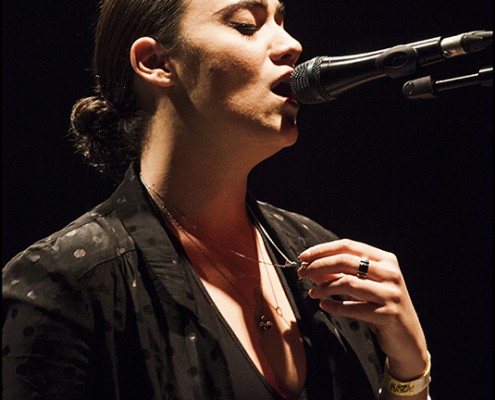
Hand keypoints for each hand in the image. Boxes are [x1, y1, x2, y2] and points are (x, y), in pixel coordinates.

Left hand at [298, 238, 428, 379]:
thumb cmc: (381, 307)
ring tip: (312, 292)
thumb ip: (340, 274)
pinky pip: (353, 308)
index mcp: (385, 260)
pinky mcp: (387, 314)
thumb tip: (310, 267)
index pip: (348, 246)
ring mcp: (390, 293)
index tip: (303, 257)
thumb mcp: (363, 286)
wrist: (407, 338)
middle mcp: (390, 273)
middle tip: (302, 273)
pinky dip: (334, 306)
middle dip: (319, 266)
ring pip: (347, 282)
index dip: (323, 250)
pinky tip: (323, 305)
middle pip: (345, 261)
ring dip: (324, 287)